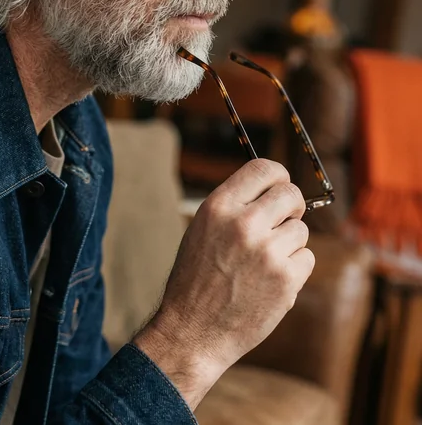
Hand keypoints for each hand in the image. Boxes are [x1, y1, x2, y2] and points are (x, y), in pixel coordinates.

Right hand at [133, 158, 313, 409]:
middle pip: (291, 194)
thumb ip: (236, 206)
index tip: (281, 185)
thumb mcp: (204, 228)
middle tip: (284, 221)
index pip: (263, 168)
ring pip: (300, 229)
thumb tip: (273, 189)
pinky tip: (271, 281)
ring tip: (264, 262)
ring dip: (289, 243)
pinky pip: (307, 258)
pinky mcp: (285, 280)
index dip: (279, 175)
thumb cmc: (197, 278)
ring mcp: (266, 251)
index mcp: (219, 206)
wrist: (193, 331)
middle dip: (292, 206)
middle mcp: (243, 223)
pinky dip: (295, 269)